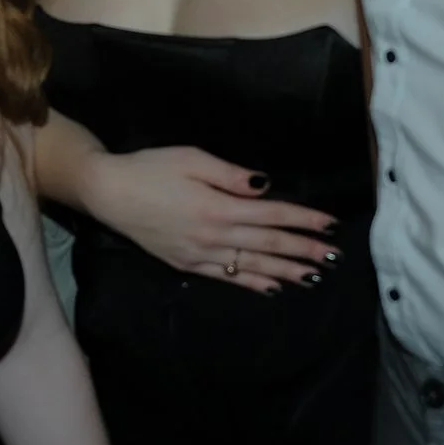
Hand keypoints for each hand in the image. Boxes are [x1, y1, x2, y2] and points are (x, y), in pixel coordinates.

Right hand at [80, 145, 339, 290]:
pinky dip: (254, 283)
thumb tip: (265, 186)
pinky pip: (228, 277)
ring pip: (253, 265)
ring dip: (287, 270)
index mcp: (218, 206)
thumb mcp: (191, 158)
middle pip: (268, 243)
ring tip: (315, 275)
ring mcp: (201, 255)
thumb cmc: (150, 167)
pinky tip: (274, 286)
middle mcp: (214, 236)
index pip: (272, 214)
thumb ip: (230, 174)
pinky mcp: (188, 265)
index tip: (330, 224)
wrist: (108, 193)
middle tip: (334, 256)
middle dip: (304, 249)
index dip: (304, 219)